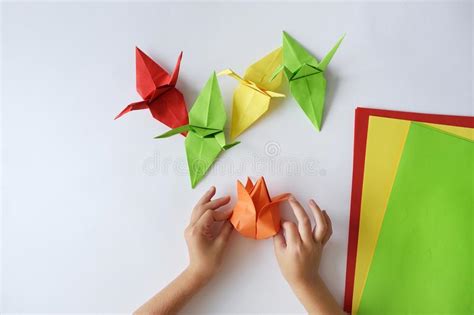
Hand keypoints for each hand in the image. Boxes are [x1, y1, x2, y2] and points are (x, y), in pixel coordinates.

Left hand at [184, 186, 233, 283]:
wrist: (198, 273)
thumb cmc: (209, 262)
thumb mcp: (220, 245)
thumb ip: (226, 229)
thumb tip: (233, 218)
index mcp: (197, 230)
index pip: (210, 214)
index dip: (222, 212)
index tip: (232, 214)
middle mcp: (191, 227)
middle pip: (202, 208)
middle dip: (214, 201)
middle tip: (227, 197)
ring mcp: (190, 228)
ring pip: (197, 209)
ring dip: (206, 200)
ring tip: (213, 190)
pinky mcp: (192, 231)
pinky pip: (197, 215)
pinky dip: (203, 207)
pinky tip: (208, 203)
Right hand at [274, 197, 341, 313]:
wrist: (305, 280)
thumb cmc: (290, 269)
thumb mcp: (279, 254)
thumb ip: (278, 238)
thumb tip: (278, 224)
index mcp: (295, 247)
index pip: (290, 227)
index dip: (284, 222)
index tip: (280, 221)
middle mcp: (307, 244)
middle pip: (304, 222)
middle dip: (297, 207)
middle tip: (292, 199)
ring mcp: (316, 244)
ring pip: (320, 225)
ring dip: (316, 211)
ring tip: (311, 202)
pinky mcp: (322, 245)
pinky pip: (327, 231)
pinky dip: (327, 220)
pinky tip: (323, 212)